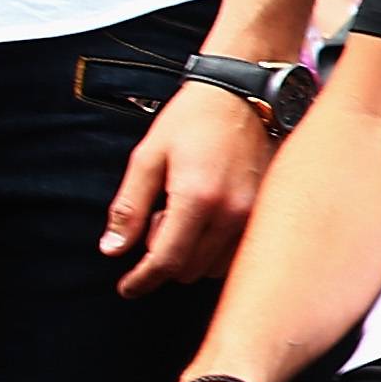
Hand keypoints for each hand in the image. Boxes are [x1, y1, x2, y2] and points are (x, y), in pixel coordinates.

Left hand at [100, 76, 274, 297]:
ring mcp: (254, 214)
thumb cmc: (192, 119)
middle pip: (189, 269)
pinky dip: (215, 249)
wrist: (244, 94)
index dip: (142, 279)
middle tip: (160, 218)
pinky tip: (208, 218)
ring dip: (192, 254)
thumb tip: (113, 250)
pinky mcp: (267, 211)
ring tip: (186, 214)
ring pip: (214, 267)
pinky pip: (237, 252)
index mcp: (197, 198)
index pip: (166, 260)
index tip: (128, 287)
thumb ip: (129, 207)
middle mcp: (231, 212)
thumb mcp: (148, 157)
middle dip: (165, 256)